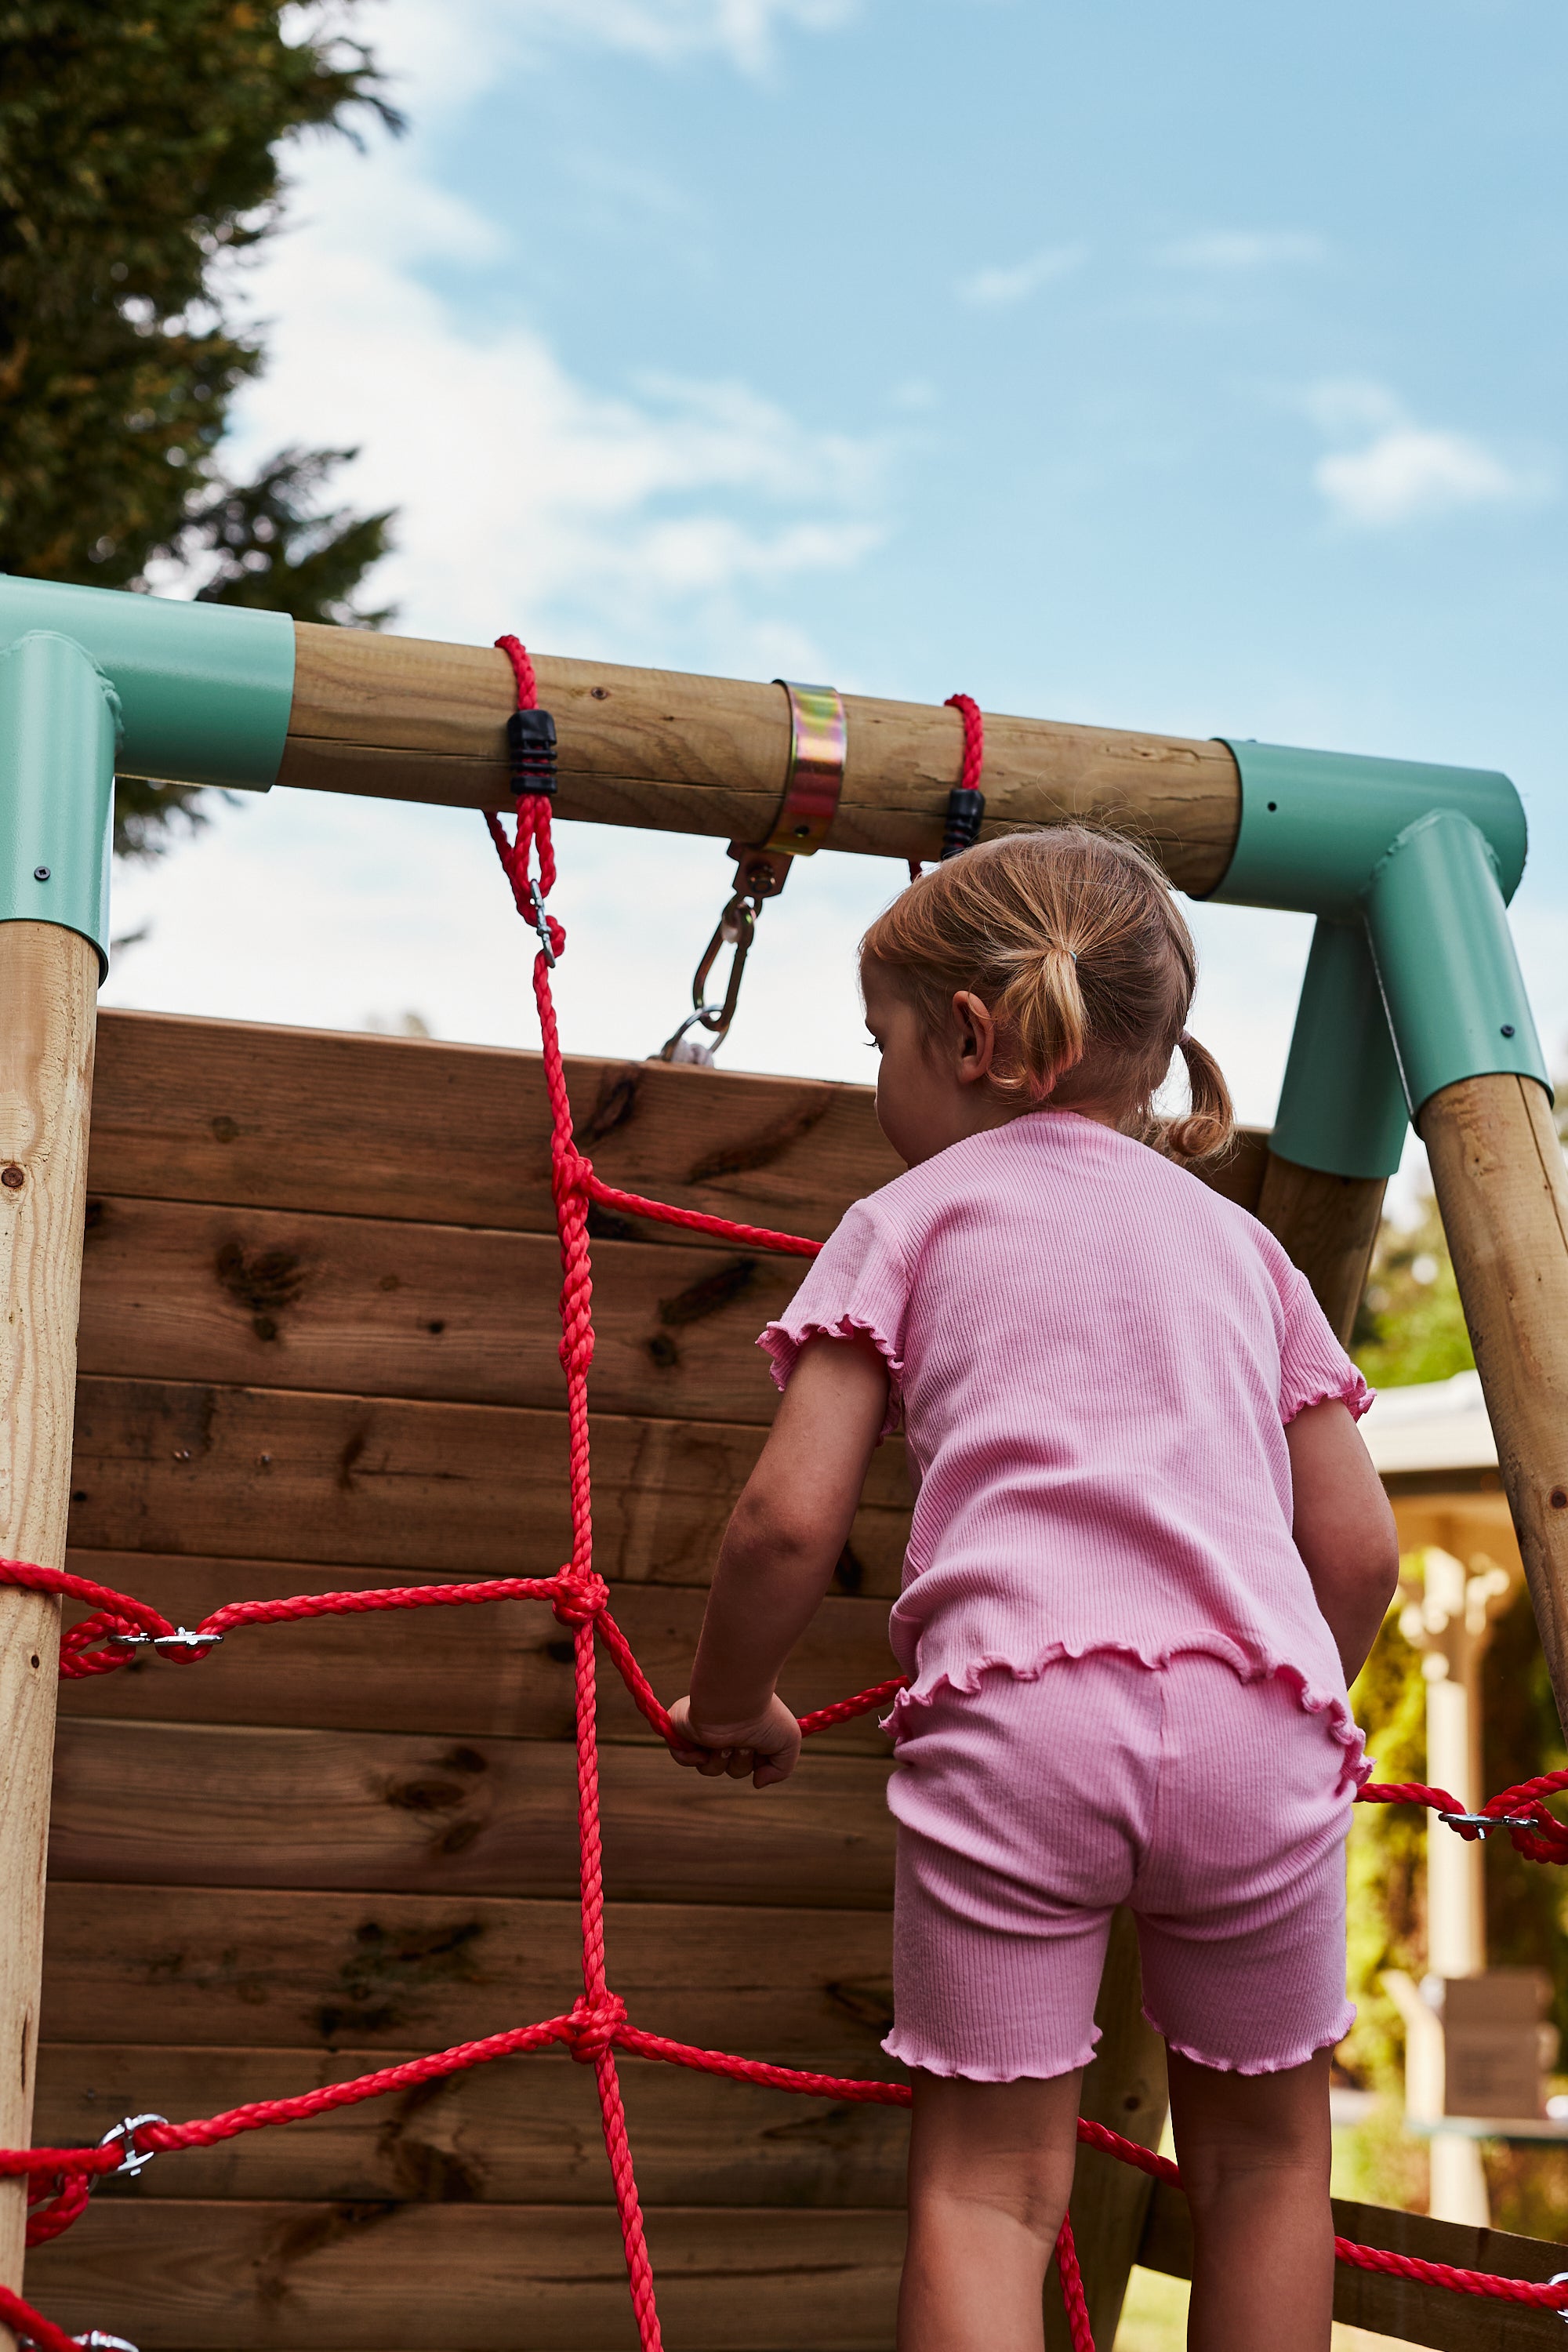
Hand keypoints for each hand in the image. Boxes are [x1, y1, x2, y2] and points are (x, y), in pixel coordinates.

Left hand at [666, 1693, 801, 1788]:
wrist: (735, 1700)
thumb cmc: (764, 1716)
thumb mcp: (789, 1743)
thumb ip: (781, 1770)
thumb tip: (757, 1783)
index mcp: (749, 1732)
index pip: (749, 1763)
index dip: (756, 1764)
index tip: (760, 1751)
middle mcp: (728, 1732)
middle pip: (732, 1769)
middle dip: (740, 1763)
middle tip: (744, 1744)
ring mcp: (705, 1732)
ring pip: (709, 1769)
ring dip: (719, 1760)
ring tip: (725, 1742)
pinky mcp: (683, 1730)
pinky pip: (682, 1757)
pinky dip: (691, 1758)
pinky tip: (704, 1748)